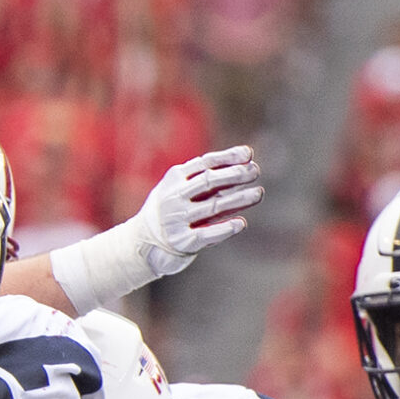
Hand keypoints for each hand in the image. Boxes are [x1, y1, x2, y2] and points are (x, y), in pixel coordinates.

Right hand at [129, 147, 263, 277]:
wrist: (142, 243)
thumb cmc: (171, 210)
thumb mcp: (179, 187)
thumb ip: (206, 175)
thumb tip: (247, 159)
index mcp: (174, 179)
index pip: (205, 163)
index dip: (228, 157)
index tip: (249, 155)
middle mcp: (173, 198)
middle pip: (209, 181)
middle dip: (235, 175)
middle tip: (254, 172)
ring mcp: (177, 220)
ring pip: (213, 206)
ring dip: (239, 199)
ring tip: (258, 194)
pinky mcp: (182, 241)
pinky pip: (207, 234)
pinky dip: (225, 229)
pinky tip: (241, 223)